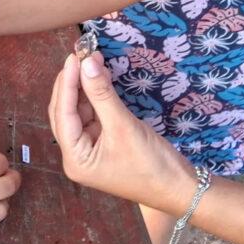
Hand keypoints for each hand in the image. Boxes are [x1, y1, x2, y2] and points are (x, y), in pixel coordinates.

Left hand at [49, 46, 194, 214]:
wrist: (181, 188)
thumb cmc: (151, 164)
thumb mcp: (124, 126)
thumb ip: (102, 94)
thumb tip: (86, 63)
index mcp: (75, 160)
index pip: (63, 115)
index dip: (67, 84)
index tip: (73, 57)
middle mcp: (77, 156)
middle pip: (65, 113)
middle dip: (72, 84)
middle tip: (80, 55)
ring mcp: (90, 151)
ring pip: (78, 112)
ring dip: (84, 88)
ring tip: (90, 61)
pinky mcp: (104, 144)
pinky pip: (93, 116)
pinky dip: (95, 98)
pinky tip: (98, 79)